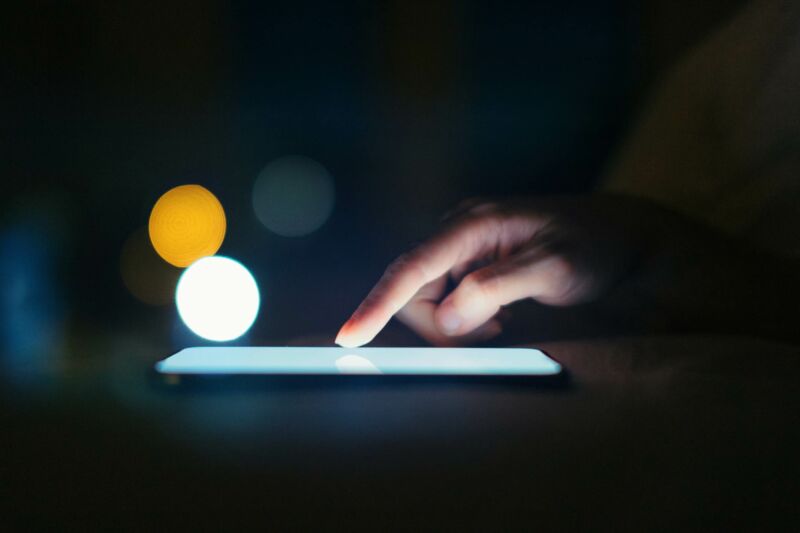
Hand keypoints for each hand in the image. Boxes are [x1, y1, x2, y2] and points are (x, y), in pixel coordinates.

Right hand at [335, 195, 647, 346]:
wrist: (623, 235)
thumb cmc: (594, 244)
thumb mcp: (556, 267)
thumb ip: (499, 287)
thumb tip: (447, 317)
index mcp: (474, 224)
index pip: (412, 268)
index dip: (377, 304)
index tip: (349, 336)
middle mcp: (460, 231)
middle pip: (414, 291)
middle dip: (441, 324)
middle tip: (495, 330)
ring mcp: (464, 248)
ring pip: (429, 301)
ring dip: (458, 324)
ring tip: (506, 319)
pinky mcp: (472, 264)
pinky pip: (448, 301)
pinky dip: (467, 319)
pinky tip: (502, 314)